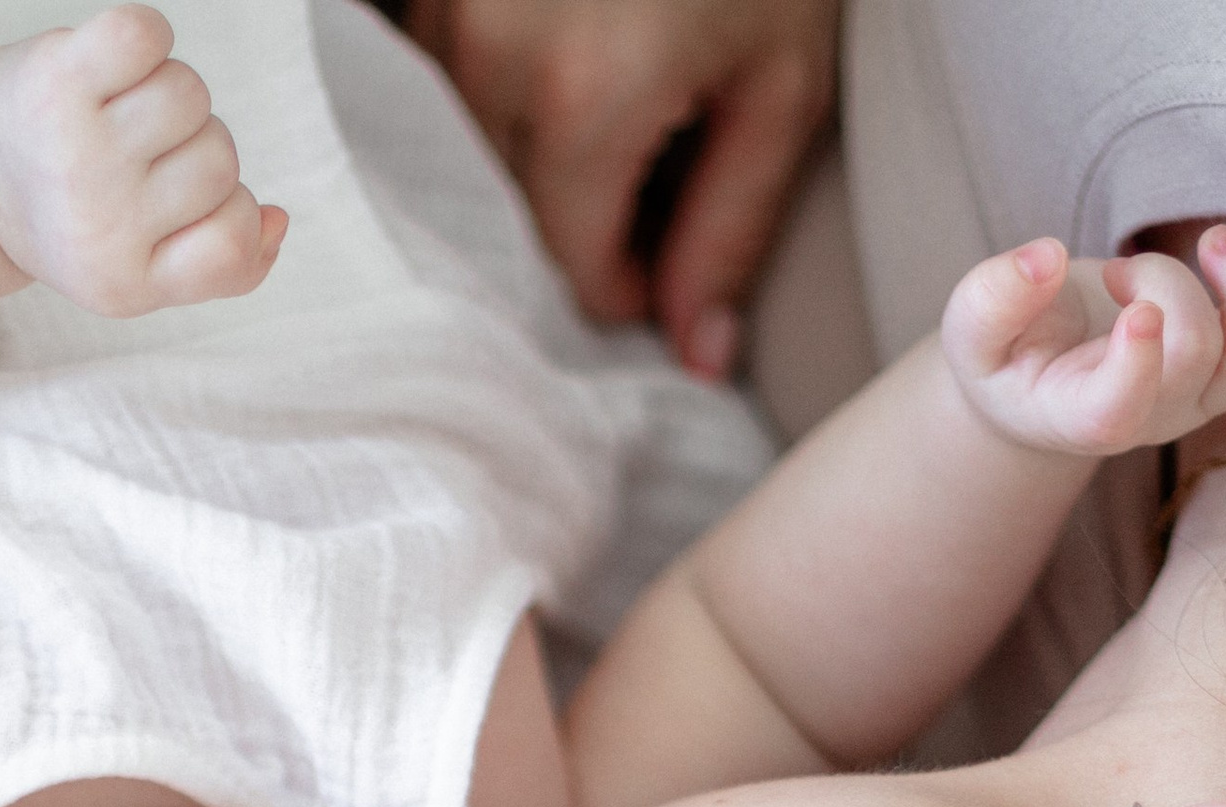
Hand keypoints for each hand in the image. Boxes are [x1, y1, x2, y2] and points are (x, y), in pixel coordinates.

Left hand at [0, 5, 286, 318]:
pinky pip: (145, 33)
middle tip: (137, 161)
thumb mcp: (149, 273)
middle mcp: (99, 222)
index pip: (233, 240)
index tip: (179, 216)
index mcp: (123, 282)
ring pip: (191, 97)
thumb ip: (224, 267)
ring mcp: (77, 148)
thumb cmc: (83, 220)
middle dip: (194, 151)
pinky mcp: (58, 77)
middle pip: (221, 160)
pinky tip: (115, 67)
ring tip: (121, 116)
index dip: (229, 216)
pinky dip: (143, 38)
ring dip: (168, 95)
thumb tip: (277, 222)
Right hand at [401, 0, 836, 376]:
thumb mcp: (783, 81)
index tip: (675, 229)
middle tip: (659, 131)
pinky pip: (444, 87)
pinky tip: (557, 38)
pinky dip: (499, 85)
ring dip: (540, 142)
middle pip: (525, 219)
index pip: (581, 273)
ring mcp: (442, 17)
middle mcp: (489, 65)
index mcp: (586, 103)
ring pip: (478, 157)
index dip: (639, 274)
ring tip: (611, 64)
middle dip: (592, 204)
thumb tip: (697, 355)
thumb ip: (733, 229)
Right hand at [943, 213, 1225, 455]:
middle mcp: (1148, 418)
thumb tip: (1046, 259)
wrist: (1043, 373)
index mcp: (1076, 418)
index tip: (1136, 311)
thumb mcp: (971, 329)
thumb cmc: (1006, 351)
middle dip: (1166, 285)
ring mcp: (1197, 398)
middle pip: (1192, 356)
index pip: (1117, 413)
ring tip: (1214, 240)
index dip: (1137, 366)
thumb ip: (992, 299)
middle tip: (1120, 270)